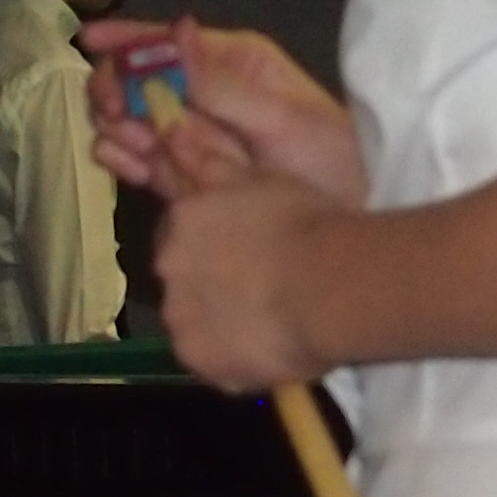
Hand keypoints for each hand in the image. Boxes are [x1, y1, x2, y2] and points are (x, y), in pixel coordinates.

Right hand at [82, 18, 364, 208]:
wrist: (355, 223)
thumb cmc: (334, 161)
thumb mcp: (283, 119)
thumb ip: (222, 85)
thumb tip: (177, 30)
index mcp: (235, 64)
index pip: (169, 41)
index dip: (127, 38)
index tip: (88, 40)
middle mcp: (209, 94)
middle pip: (142, 80)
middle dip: (117, 88)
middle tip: (113, 111)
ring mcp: (197, 136)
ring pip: (136, 121)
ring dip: (118, 125)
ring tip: (122, 139)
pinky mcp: (190, 177)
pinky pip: (146, 161)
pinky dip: (125, 158)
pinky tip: (118, 160)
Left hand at [148, 171, 351, 393]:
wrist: (328, 284)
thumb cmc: (302, 221)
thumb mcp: (257, 178)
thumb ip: (211, 164)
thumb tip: (172, 132)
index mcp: (180, 222)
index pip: (179, 235)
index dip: (209, 246)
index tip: (240, 255)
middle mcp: (167, 271)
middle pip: (180, 280)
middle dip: (208, 285)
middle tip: (256, 290)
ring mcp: (181, 322)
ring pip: (193, 325)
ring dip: (219, 325)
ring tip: (267, 325)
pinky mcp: (202, 364)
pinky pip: (213, 363)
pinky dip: (234, 360)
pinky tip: (270, 351)